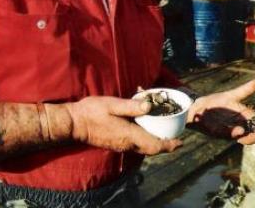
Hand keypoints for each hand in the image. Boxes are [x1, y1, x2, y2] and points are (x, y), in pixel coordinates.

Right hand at [66, 96, 181, 154]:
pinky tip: (147, 130)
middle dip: (165, 145)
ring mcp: (121, 145)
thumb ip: (132, 106)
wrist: (74, 123)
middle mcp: (127, 144)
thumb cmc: (93, 112)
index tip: (180, 142)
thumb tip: (150, 106)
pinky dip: (146, 140)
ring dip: (156, 143)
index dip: (169, 145)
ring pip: (144, 148)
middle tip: (176, 136)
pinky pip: (136, 145)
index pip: (154, 145)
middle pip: (151, 149)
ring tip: (165, 133)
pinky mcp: (116, 143)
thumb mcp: (113, 104)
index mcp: (129, 135)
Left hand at [187, 80, 254, 143]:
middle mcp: (237, 126)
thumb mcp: (231, 95)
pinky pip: (226, 134)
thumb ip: (244, 91)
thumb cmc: (215, 102)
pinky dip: (234, 133)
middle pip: (253, 133)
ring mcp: (228, 130)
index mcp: (243, 117)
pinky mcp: (217, 131)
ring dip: (251, 137)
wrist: (197, 106)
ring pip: (242, 137)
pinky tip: (240, 132)